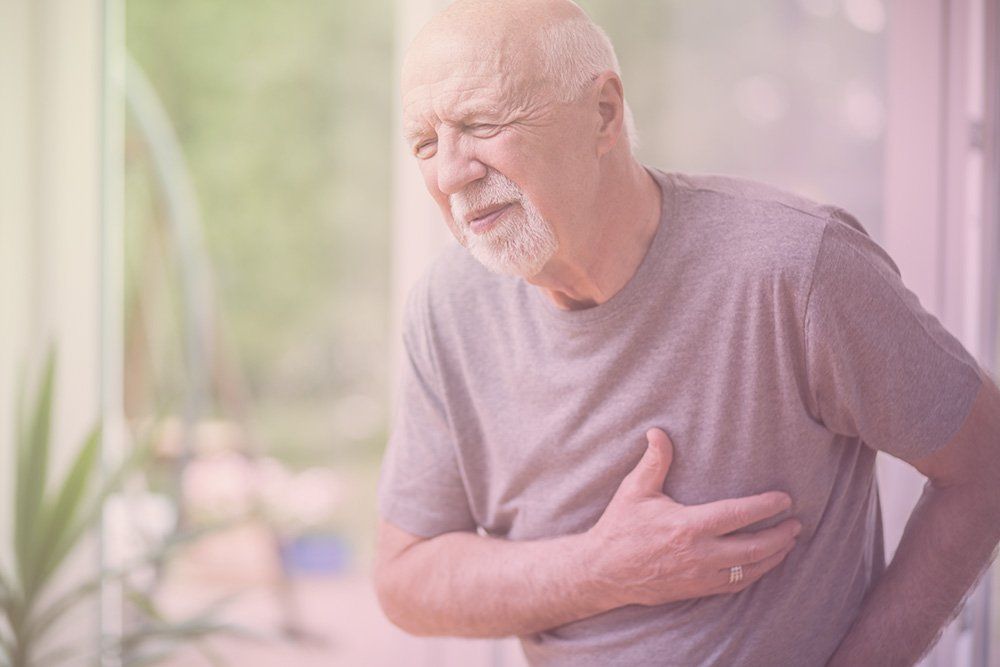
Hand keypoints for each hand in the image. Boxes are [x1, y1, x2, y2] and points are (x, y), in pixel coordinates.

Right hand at [585, 428, 800, 607]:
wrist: (604, 571)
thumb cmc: (620, 527)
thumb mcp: (635, 490)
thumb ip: (654, 461)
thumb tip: (658, 431)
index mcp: (687, 527)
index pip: (737, 515)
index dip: (765, 507)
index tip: (785, 499)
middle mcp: (699, 554)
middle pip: (753, 548)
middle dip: (780, 536)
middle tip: (797, 523)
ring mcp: (699, 576)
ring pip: (748, 570)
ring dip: (773, 557)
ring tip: (789, 543)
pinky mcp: (696, 590)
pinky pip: (734, 585)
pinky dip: (754, 575)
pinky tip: (763, 565)